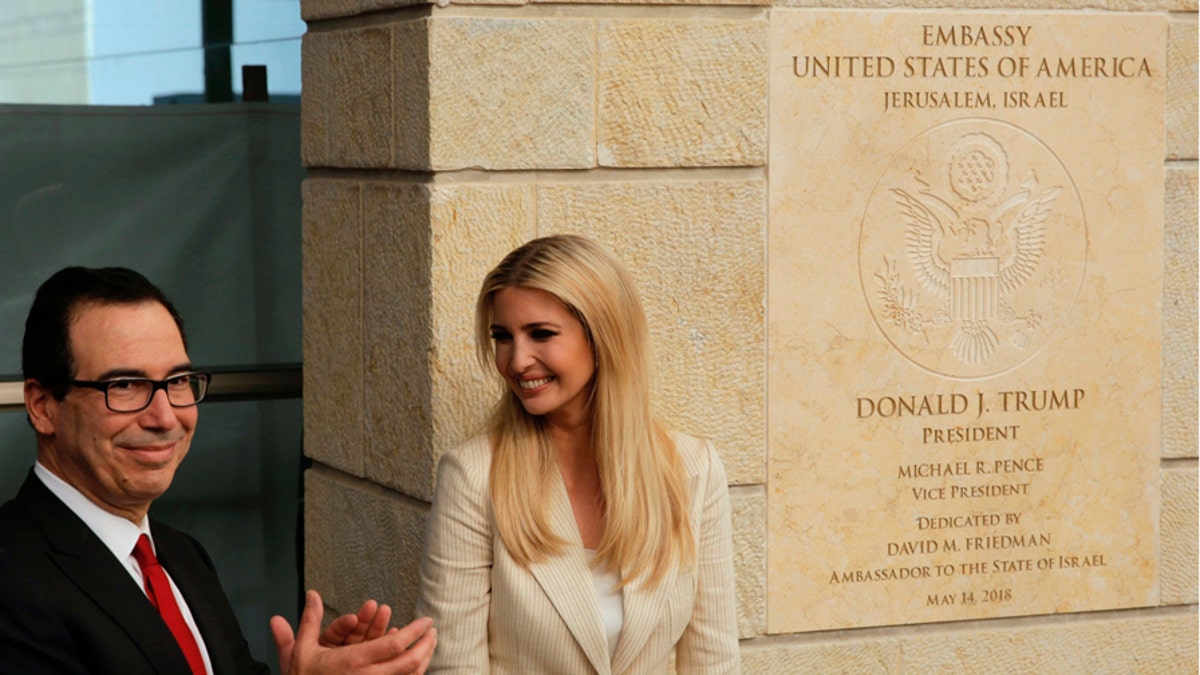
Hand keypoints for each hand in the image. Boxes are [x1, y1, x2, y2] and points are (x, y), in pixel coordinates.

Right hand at [271, 590, 436, 674]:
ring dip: (424, 660)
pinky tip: (417, 666)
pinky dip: (413, 674)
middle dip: (426, 645)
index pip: (394, 645)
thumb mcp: (302, 650)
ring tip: (429, 646)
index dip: (415, 632)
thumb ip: (310, 620)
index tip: (426, 622)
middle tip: (433, 632)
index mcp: (353, 662)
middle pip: (409, 663)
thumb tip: (312, 595)